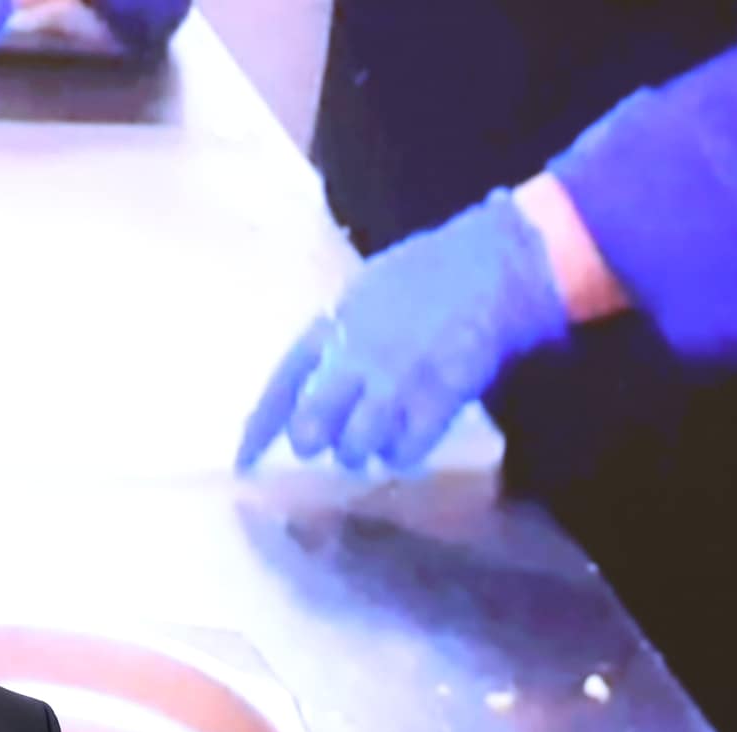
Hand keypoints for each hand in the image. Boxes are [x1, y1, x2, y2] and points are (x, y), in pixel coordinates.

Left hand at [236, 188, 568, 473]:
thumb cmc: (429, 275)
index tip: (242, 463)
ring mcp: (396, 377)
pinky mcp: (438, 394)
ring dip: (363, 453)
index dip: (259, 429)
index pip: (282, 384)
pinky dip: (404, 454)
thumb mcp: (365, 294)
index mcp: (332, 324)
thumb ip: (337, 336)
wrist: (494, 263)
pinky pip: (406, 449)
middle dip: (315, 443)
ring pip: (355, 446)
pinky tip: (410, 443)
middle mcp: (355, 354)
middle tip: (329, 445)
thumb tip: (318, 378)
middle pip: (311, 426)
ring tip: (377, 443)